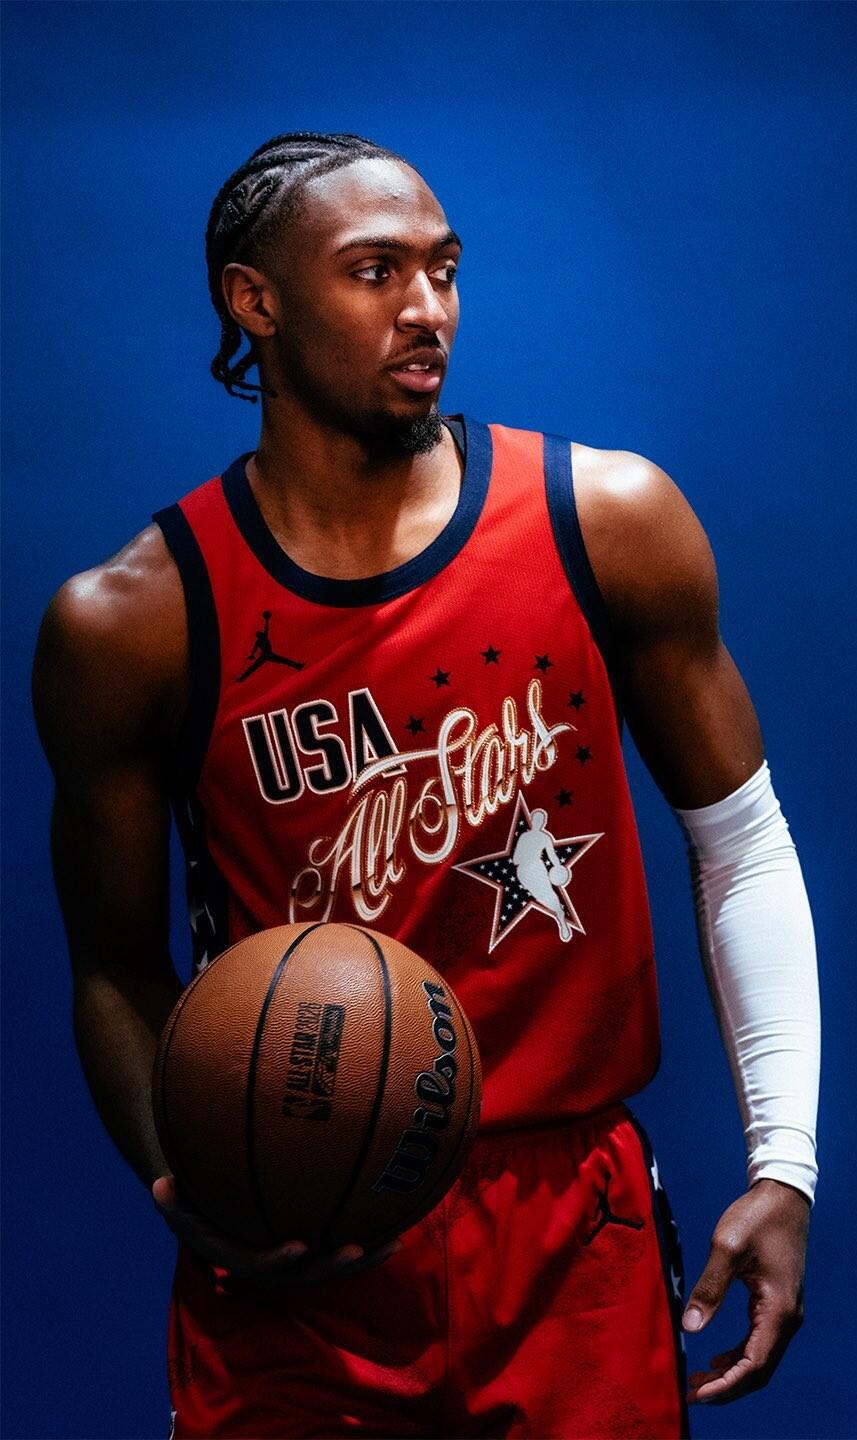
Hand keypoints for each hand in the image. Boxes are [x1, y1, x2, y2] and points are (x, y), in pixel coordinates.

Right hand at [152, 1175, 401, 1289]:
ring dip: (363, 1259)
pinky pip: (343, 1246)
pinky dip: (371, 1241)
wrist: (215, 1215)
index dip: (277, 1259)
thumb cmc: (200, 1200)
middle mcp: (271, 1266)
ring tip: (393, 1243)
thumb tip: (159, 1181)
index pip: (256, 1264)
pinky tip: (400, 1226)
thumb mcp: (181, 1202)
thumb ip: (173, 1199)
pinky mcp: (315, 1249)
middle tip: (355, 1250)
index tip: (297, 1245)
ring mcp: (296, 1261)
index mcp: (239, 1256)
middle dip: (331, 1265)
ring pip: (331, 1266)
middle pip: (304, 1274)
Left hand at [682, 1179, 809, 1404]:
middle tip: (692, 1393)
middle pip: (759, 1370)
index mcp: (778, 1310)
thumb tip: (689, 1328)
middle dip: (726, 1387)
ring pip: (760, 1359)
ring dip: (731, 1374)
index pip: (754, 1365)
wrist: (782, 1196)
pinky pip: (760, 1343)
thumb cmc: (755, 1217)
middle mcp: (788, 1318)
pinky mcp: (778, 1305)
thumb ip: (709, 1288)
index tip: (698, 1393)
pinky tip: (716, 1359)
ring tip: (699, 1380)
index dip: (726, 1385)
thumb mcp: (726, 1248)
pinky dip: (739, 1357)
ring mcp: (786, 1313)